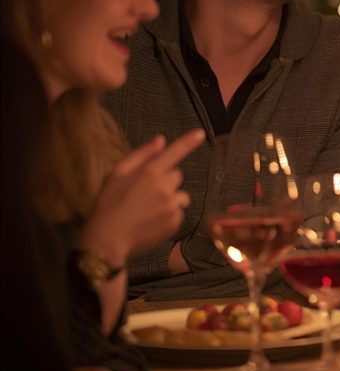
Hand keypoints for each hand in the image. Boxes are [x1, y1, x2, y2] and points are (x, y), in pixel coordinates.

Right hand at [81, 129, 204, 266]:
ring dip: (170, 197)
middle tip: (146, 191)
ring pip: (180, 194)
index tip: (200, 133)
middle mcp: (165, 188)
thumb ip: (141, 155)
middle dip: (165, 179)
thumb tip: (161, 140)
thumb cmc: (109, 202)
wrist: (108, 238)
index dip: (188, 142)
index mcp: (150, 173)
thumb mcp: (117, 173)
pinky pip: (179, 211)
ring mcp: (171, 206)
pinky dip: (170, 213)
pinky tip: (152, 218)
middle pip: (176, 175)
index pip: (174, 153)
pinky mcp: (175, 222)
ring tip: (149, 207)